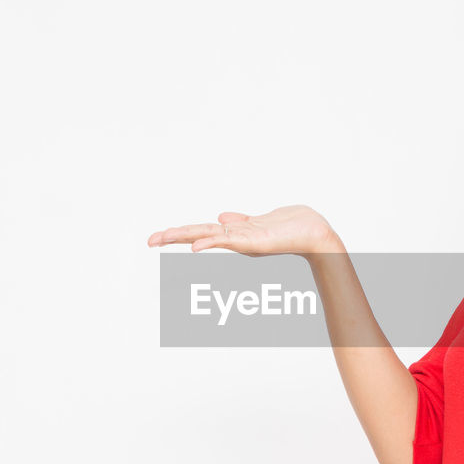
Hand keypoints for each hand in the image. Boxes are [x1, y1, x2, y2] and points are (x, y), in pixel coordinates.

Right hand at [147, 205, 341, 259]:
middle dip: (173, 237)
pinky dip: (211, 243)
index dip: (180, 233)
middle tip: (148, 240)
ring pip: (208, 237)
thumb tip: (220, 217)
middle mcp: (236, 239)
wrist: (316, 234)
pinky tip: (195, 246)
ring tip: (160, 238)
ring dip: (184, 238)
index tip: (158, 236)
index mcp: (235, 234)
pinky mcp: (255, 242)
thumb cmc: (293, 227)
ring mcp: (244, 241)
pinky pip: (229, 241)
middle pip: (198, 235)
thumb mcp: (261, 221)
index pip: (202, 231)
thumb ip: (240, 221)